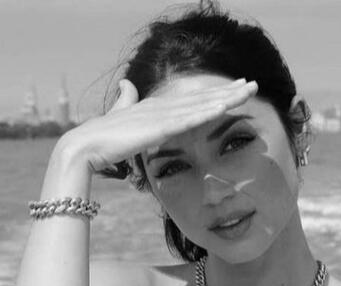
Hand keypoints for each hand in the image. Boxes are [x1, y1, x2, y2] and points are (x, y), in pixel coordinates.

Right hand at [56, 78, 257, 172]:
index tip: (236, 89)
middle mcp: (163, 107)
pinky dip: (207, 112)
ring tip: (249, 90)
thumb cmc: (103, 136)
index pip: (193, 99)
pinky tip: (225, 107)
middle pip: (203, 98)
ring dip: (226, 98)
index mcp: (158, 107)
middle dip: (229, 91)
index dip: (216, 93)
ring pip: (201, 105)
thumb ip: (126, 100)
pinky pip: (188, 120)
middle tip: (253, 84)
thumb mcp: (120, 115)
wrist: (86, 146)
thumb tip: (126, 83)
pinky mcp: (158, 128)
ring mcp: (161, 116)